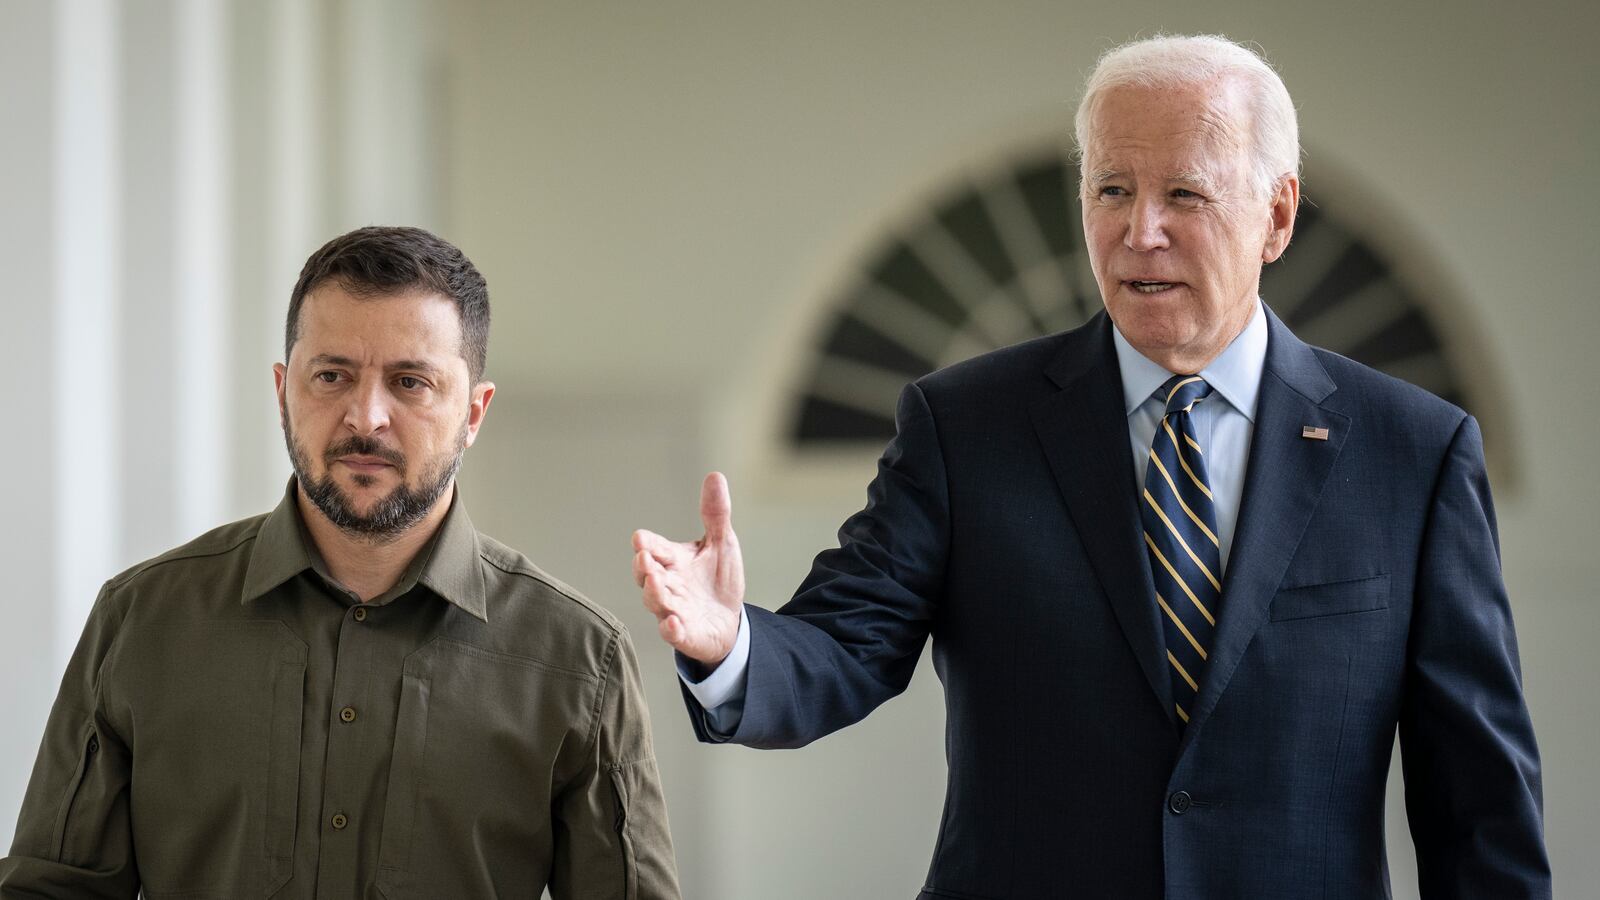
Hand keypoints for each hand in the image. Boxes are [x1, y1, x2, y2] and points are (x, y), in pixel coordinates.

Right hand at [633, 472, 745, 666]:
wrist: (729, 621)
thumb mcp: (721, 543)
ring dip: (655, 594)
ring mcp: (673, 610)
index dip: (647, 544)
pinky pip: (672, 633)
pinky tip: (672, 623)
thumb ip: (715, 514)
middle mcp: (667, 584)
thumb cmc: (717, 581)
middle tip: (644, 558)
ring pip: (656, 602)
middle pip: (648, 576)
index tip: (641, 539)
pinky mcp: (684, 634)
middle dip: (644, 568)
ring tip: (657, 583)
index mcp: (673, 561)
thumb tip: (715, 476)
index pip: (654, 548)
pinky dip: (670, 629)